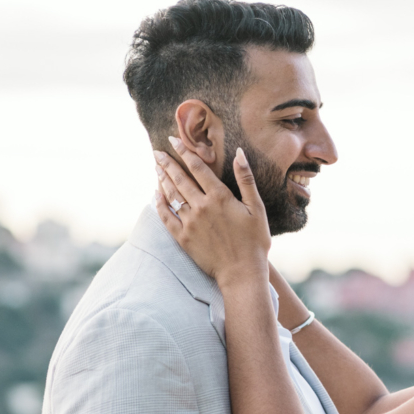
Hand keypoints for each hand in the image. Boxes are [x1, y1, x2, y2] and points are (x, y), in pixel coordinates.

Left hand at [155, 143, 270, 286]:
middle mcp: (201, 206)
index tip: (173, 140)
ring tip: (156, 168)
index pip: (197, 167)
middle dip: (167, 163)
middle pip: (179, 178)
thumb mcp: (257, 208)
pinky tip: (156, 195)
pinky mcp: (183, 238)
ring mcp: (189, 222)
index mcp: (219, 197)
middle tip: (157, 151)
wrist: (242, 273)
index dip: (184, 151)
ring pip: (171, 195)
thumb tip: (238, 153)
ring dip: (162, 179)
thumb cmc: (255, 241)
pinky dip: (159, 204)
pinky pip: (166, 217)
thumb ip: (246, 179)